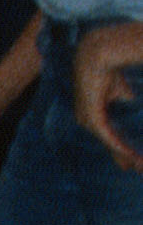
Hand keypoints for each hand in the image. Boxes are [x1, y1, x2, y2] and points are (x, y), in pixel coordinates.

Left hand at [77, 21, 142, 170]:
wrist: (98, 56)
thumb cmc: (110, 71)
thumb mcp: (122, 92)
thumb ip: (127, 104)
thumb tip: (133, 108)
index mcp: (92, 115)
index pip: (108, 137)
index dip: (121, 150)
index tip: (133, 162)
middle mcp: (87, 120)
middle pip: (108, 144)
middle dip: (125, 158)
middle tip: (137, 168)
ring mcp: (87, 119)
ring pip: (108, 142)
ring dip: (125, 154)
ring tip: (138, 163)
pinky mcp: (91, 116)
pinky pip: (107, 135)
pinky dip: (119, 145)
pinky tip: (130, 153)